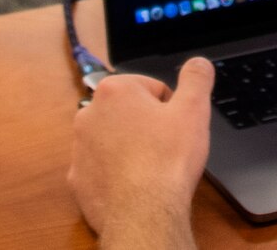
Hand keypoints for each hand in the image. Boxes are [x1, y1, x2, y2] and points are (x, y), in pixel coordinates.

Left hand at [69, 58, 213, 244]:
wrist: (144, 213)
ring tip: (150, 168)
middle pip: (130, 112)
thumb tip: (198, 63)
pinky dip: (116, 174)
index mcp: (115, 90)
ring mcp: (79, 148)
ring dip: (130, 148)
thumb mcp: (193, 110)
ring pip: (114, 140)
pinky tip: (133, 185)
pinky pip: (101, 168)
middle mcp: (89, 114)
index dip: (170, 109)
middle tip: (165, 148)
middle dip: (148, 126)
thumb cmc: (167, 160)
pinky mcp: (78, 178)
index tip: (175, 129)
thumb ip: (196, 79)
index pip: (151, 88)